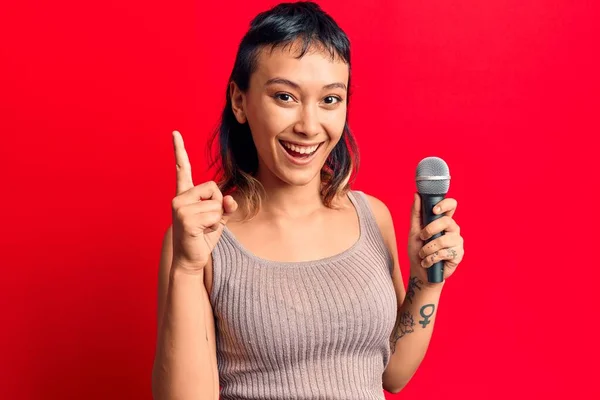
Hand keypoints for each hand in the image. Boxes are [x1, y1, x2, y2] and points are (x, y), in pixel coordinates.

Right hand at [170, 130, 237, 271]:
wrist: (190, 259)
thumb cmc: (202, 236)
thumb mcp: (218, 218)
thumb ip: (225, 205)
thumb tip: (230, 200)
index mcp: (184, 194)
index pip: (182, 169)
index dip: (179, 150)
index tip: (175, 133)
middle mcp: (179, 198)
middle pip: (213, 188)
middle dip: (218, 205)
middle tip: (207, 221)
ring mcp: (180, 207)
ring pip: (216, 203)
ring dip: (217, 218)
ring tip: (204, 228)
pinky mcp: (186, 219)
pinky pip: (214, 215)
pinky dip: (215, 225)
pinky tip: (202, 233)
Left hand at [407, 193, 463, 283]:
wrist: (420, 272)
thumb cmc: (418, 251)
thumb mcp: (414, 231)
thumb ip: (416, 214)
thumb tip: (417, 195)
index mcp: (443, 221)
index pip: (451, 205)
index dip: (445, 204)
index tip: (434, 210)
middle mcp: (453, 229)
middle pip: (447, 221)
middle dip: (430, 230)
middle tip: (422, 237)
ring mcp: (457, 242)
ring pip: (443, 240)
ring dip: (428, 249)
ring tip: (423, 254)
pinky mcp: (458, 255)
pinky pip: (444, 253)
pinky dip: (431, 259)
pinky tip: (428, 262)